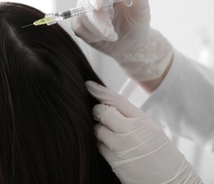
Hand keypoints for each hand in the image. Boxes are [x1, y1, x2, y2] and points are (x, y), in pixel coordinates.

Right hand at [71, 0, 172, 81]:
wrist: (129, 42)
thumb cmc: (135, 24)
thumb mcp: (142, 13)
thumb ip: (141, 0)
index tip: (99, 5)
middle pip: (85, 2)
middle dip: (98, 20)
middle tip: (111, 33)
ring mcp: (84, 9)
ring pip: (81, 17)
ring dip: (97, 30)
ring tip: (112, 36)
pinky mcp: (79, 23)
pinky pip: (78, 29)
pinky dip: (91, 36)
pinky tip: (102, 37)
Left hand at [86, 81, 202, 183]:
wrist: (171, 182)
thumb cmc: (161, 154)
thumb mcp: (152, 130)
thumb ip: (131, 117)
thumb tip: (108, 105)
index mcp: (143, 122)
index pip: (117, 100)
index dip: (100, 91)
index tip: (89, 85)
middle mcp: (132, 132)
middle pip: (102, 112)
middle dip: (98, 112)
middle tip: (102, 116)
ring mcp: (121, 147)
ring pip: (98, 129)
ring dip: (100, 130)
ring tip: (113, 136)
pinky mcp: (114, 162)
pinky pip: (99, 146)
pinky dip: (102, 145)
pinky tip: (113, 148)